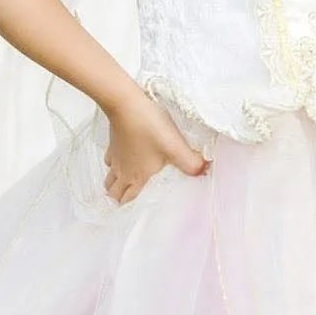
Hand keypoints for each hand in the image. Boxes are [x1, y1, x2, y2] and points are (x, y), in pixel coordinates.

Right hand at [103, 87, 209, 204]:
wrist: (126, 103)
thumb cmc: (149, 127)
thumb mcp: (175, 147)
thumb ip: (192, 163)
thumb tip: (205, 171)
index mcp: (137, 176)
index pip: (127, 198)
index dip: (128, 205)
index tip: (132, 211)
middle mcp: (123, 169)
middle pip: (113, 191)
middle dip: (118, 196)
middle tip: (125, 198)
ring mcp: (115, 155)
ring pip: (110, 175)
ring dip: (115, 181)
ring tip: (123, 181)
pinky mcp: (113, 140)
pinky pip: (110, 158)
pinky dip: (114, 162)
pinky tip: (124, 155)